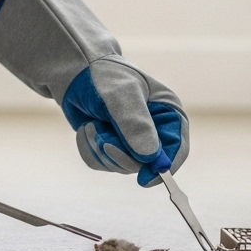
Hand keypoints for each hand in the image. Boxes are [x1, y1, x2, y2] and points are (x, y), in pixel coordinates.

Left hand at [0, 0, 188, 185]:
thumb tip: (150, 156)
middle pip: (147, 163)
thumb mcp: (120, 96)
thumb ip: (135, 124)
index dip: (164, 166)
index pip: (178, 148)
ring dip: (100, 149)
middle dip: (120, 154)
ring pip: (121, 165)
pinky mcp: (112, 145)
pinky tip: (86, 128)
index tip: (144, 179)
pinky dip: (89, 149)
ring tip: (92, 125)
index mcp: (168, 112)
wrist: (73, 72)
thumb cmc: (102, 75)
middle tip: (102, 141)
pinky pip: (102, 163)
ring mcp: (132, 139)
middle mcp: (154, 129)